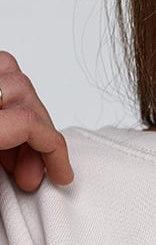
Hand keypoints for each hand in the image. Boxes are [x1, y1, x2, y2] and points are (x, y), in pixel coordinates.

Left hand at [0, 51, 73, 191]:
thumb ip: (2, 163)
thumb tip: (29, 173)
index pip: (28, 124)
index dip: (54, 152)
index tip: (60, 174)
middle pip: (26, 96)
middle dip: (40, 136)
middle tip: (31, 171)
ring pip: (12, 70)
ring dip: (27, 106)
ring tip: (20, 143)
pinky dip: (10, 84)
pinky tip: (6, 113)